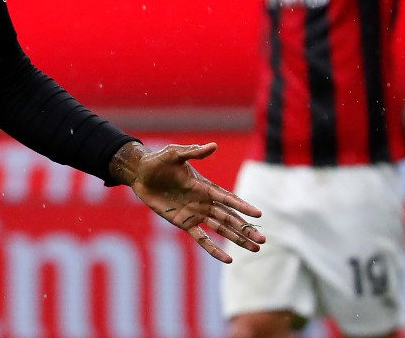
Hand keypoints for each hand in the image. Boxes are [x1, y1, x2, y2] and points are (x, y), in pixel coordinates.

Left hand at [112, 142, 264, 263]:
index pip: (228, 198)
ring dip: (237, 239)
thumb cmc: (158, 161)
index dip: (242, 206)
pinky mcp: (183, 223)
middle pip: (230, 217)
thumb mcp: (174, 154)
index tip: (258, 214)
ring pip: (221, 229)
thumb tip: (213, 146)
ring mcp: (195, 214)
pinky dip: (214, 249)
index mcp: (204, 186)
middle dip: (246, 228)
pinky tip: (228, 259)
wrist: (141, 174)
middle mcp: (204, 202)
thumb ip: (193, 152)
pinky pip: (202, 239)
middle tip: (263, 240)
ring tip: (255, 249)